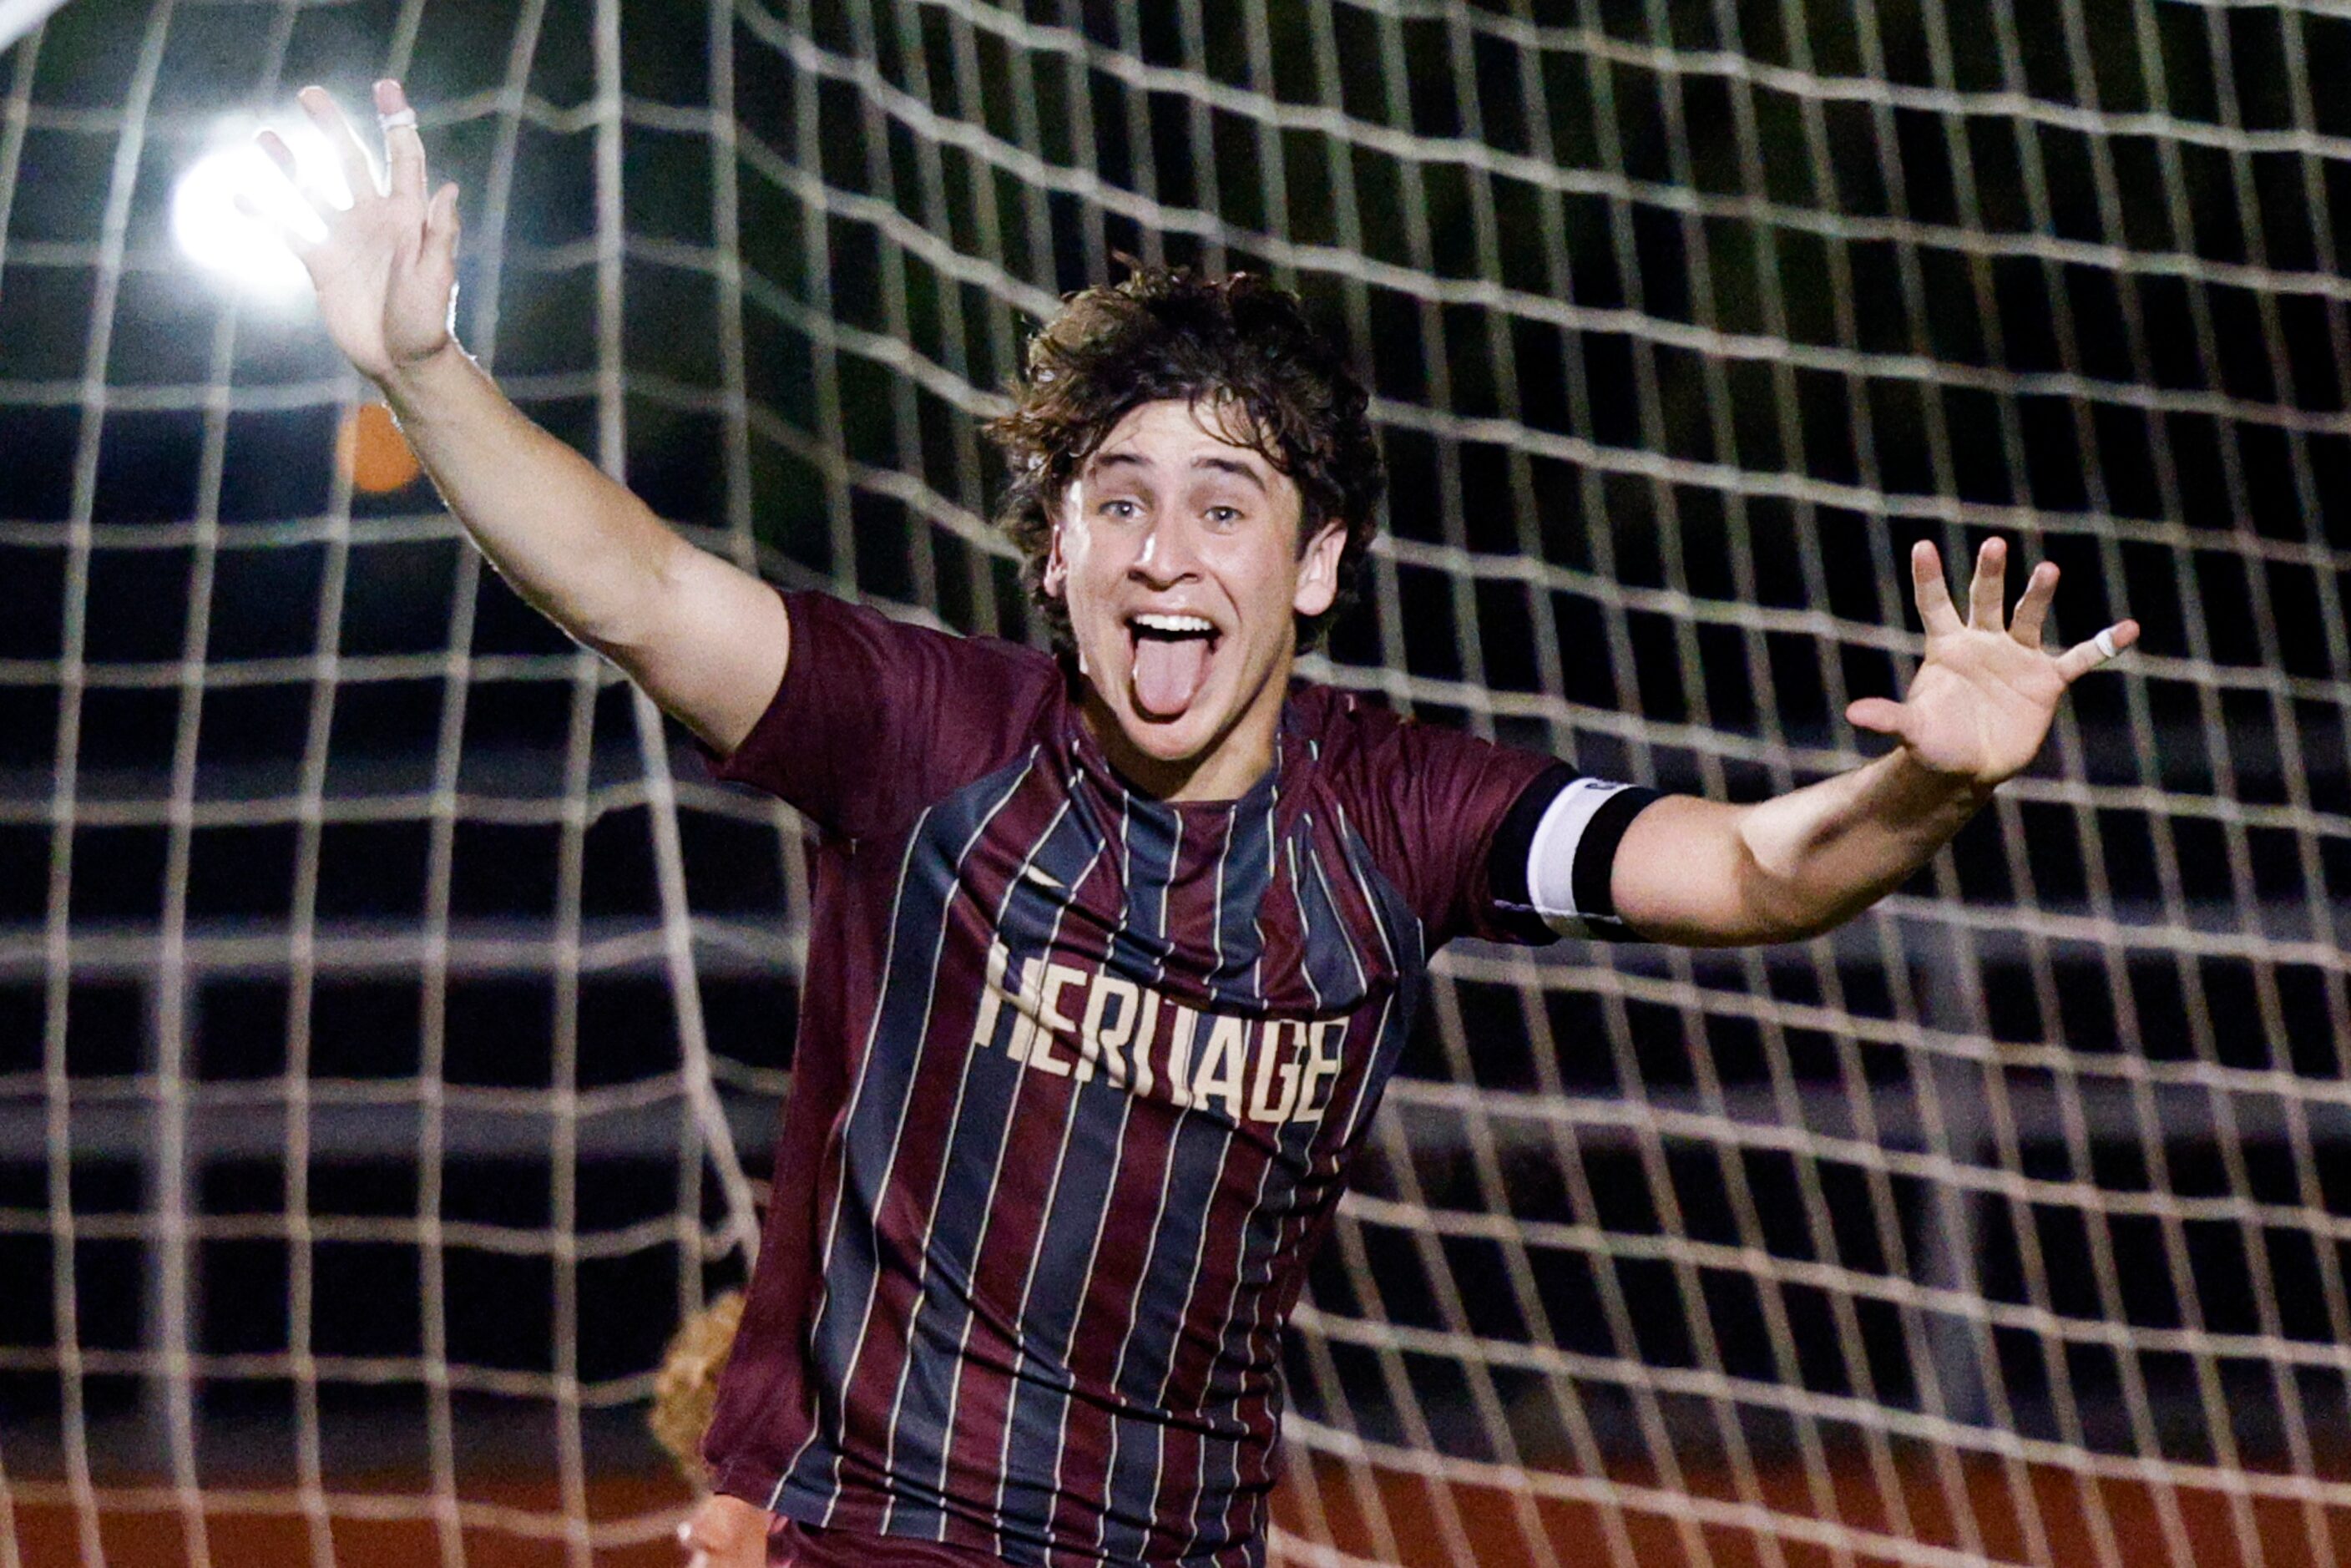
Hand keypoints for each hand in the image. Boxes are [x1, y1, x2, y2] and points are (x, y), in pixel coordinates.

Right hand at [253, 80, 458, 383]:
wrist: (401, 360)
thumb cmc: (427, 322)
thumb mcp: (436, 277)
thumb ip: (440, 234)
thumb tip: (448, 188)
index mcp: (408, 216)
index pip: (403, 159)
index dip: (396, 122)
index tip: (386, 86)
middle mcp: (374, 219)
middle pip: (350, 161)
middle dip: (332, 127)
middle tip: (310, 94)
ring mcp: (345, 238)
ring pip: (311, 189)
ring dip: (289, 163)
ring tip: (265, 136)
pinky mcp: (321, 263)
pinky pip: (288, 230)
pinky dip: (264, 213)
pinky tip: (239, 193)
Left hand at [1846, 538, 2137, 788]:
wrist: (1968, 767)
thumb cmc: (1934, 744)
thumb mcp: (1912, 732)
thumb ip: (1889, 718)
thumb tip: (1855, 714)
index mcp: (1947, 647)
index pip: (1935, 604)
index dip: (1928, 577)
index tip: (1922, 545)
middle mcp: (1984, 642)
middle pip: (1986, 599)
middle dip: (1991, 573)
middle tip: (1994, 545)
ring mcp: (2018, 657)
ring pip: (2029, 617)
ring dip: (2038, 594)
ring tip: (2047, 570)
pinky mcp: (2047, 680)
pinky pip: (2081, 658)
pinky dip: (2105, 645)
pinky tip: (2129, 628)